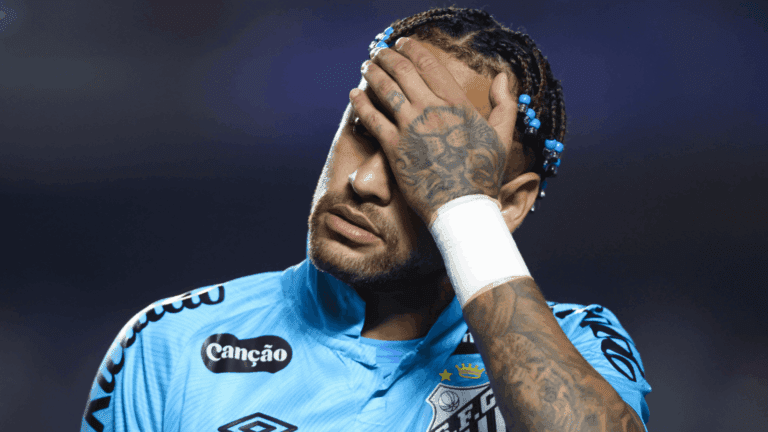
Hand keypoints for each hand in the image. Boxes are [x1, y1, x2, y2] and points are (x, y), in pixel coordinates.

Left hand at [349, 37, 517, 224]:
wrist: (462, 207)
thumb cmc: (483, 174)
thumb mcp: (502, 136)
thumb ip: (505, 103)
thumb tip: (502, 76)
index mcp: (457, 104)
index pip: (430, 64)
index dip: (413, 49)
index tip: (404, 43)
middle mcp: (432, 110)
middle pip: (403, 70)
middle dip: (388, 56)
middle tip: (380, 52)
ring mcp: (411, 127)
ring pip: (385, 89)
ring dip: (372, 72)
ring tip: (366, 65)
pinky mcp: (394, 147)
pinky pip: (372, 117)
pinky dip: (361, 102)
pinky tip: (355, 94)